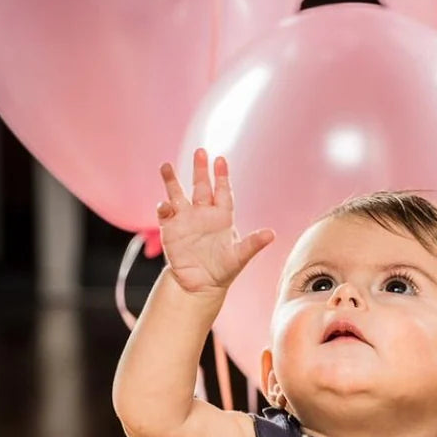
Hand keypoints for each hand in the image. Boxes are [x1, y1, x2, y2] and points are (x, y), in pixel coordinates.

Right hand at [156, 149, 273, 293]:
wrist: (200, 285)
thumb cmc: (223, 270)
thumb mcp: (240, 257)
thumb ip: (253, 244)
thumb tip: (272, 234)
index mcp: (221, 216)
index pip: (222, 191)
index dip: (222, 176)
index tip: (221, 160)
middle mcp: (202, 213)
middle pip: (200, 186)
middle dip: (200, 169)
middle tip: (200, 151)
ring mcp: (185, 220)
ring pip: (177, 195)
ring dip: (171, 181)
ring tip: (166, 166)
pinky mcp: (170, 230)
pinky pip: (165, 215)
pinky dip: (164, 209)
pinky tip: (165, 205)